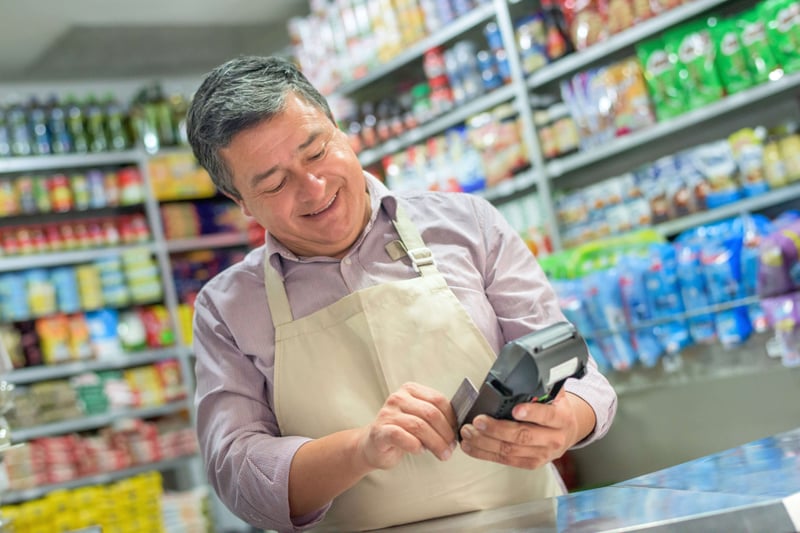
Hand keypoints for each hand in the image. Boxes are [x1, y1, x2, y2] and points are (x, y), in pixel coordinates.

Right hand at [356, 382, 457, 470]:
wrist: (374, 446)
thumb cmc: (402, 432)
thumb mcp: (419, 418)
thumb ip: (436, 417)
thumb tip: (461, 426)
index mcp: (410, 390)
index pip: (438, 400)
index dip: (452, 418)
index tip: (457, 433)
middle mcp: (398, 398)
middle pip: (430, 413)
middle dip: (445, 433)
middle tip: (451, 448)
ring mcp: (387, 413)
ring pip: (419, 426)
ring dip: (435, 443)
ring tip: (442, 454)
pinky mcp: (380, 431)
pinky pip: (401, 436)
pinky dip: (414, 445)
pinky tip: (419, 451)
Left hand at [459, 389, 590, 468]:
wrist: (567, 431)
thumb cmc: (555, 409)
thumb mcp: (554, 394)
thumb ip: (540, 386)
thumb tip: (520, 371)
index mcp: (561, 417)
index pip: (547, 415)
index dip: (531, 412)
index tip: (515, 409)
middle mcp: (554, 438)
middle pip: (523, 436)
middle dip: (497, 429)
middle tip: (478, 421)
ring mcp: (542, 454)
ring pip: (510, 450)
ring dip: (485, 442)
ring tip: (468, 432)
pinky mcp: (531, 463)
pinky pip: (506, 461)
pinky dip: (485, 454)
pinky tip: (471, 446)